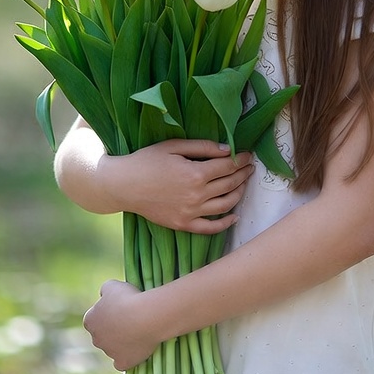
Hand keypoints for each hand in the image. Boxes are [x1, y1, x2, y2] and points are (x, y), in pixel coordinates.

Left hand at [83, 280, 157, 369]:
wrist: (145, 317)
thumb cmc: (127, 298)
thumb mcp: (112, 285)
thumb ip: (104, 291)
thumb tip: (104, 295)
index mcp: (90, 321)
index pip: (94, 317)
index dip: (106, 311)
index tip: (118, 306)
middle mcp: (96, 339)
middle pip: (102, 333)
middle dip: (112, 328)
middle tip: (129, 317)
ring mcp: (109, 353)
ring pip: (113, 347)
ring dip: (122, 340)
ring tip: (138, 327)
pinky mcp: (122, 363)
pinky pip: (122, 362)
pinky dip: (128, 356)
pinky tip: (136, 347)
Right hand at [115, 140, 253, 232]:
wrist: (123, 185)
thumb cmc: (146, 160)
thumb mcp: (173, 146)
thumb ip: (202, 147)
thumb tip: (227, 150)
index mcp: (195, 173)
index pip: (227, 166)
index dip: (241, 160)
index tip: (249, 155)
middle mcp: (196, 195)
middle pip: (229, 184)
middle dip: (243, 174)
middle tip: (250, 167)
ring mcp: (191, 213)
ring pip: (225, 205)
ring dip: (238, 193)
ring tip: (243, 184)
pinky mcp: (183, 224)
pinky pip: (210, 228)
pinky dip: (225, 223)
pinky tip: (234, 216)